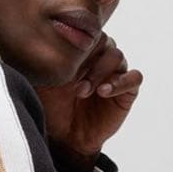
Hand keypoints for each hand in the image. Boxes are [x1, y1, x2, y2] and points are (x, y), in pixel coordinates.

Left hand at [35, 33, 142, 165]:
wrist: (66, 137)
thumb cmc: (53, 108)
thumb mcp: (44, 81)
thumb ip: (46, 59)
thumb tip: (38, 38)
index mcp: (82, 52)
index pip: (86, 34)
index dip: (77, 46)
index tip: (62, 63)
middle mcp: (100, 59)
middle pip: (104, 41)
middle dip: (87, 59)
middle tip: (72, 79)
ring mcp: (115, 74)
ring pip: (117, 56)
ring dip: (99, 72)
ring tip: (83, 90)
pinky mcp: (127, 91)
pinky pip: (134, 77)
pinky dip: (121, 82)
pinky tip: (104, 92)